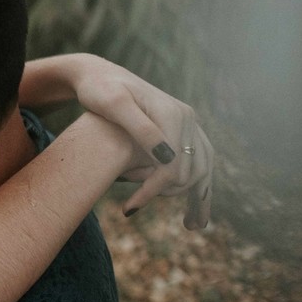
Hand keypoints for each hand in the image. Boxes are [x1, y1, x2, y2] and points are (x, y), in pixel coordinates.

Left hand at [69, 55, 212, 228]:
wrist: (98, 76)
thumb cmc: (99, 90)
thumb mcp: (113, 105)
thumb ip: (140, 128)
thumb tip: (167, 157)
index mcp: (174, 113)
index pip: (173, 163)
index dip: (153, 190)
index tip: (129, 210)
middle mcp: (188, 118)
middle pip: (192, 169)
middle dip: (170, 195)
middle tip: (140, 211)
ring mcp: (188, 124)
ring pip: (203, 168)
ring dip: (200, 198)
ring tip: (192, 226)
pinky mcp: (182, 130)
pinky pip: (198, 161)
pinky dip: (199, 186)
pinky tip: (195, 208)